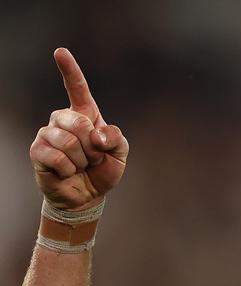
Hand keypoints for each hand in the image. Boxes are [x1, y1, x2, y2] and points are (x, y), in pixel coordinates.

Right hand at [30, 47, 128, 209]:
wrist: (87, 195)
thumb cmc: (102, 170)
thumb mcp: (119, 154)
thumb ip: (115, 138)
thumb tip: (97, 134)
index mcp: (84, 114)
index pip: (77, 88)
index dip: (69, 70)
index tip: (60, 52)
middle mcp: (62, 119)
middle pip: (80, 123)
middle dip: (93, 148)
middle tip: (92, 158)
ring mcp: (48, 133)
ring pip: (69, 142)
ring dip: (82, 160)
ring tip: (80, 166)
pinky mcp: (38, 151)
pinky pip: (58, 158)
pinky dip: (69, 170)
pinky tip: (67, 172)